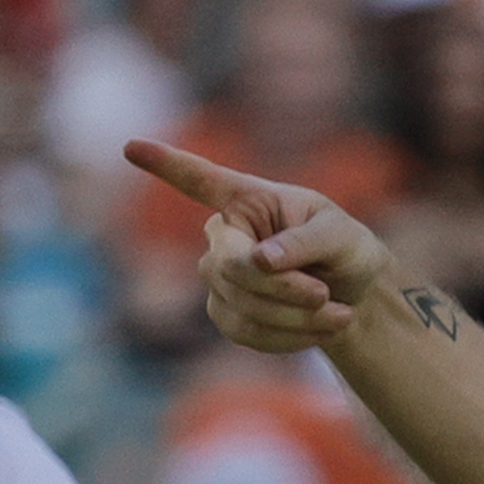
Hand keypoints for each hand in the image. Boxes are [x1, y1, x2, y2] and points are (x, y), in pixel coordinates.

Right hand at [124, 138, 392, 352]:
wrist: (352, 294)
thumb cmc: (346, 250)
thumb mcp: (341, 236)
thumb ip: (306, 242)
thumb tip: (260, 260)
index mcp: (247, 199)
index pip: (200, 179)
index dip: (166, 165)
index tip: (132, 146)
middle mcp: (222, 234)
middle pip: (232, 268)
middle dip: (284, 289)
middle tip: (327, 296)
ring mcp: (217, 275)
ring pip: (241, 306)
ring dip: (296, 319)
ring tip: (340, 315)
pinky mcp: (226, 313)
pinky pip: (248, 333)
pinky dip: (290, 337)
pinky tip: (321, 329)